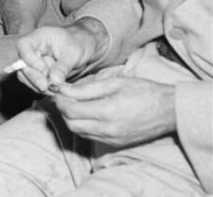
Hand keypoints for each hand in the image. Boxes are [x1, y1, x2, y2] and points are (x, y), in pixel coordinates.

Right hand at [14, 21, 105, 94]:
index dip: (30, 59)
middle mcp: (32, 49)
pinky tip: (55, 91)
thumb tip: (54, 81)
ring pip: (26, 76)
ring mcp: (33, 61)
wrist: (84, 46)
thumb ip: (63, 66)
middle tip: (47, 86)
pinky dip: (43, 89)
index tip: (44, 71)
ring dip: (38, 85)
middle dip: (34, 77)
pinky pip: (34, 83)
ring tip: (54, 90)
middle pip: (22, 64)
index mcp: (39, 37)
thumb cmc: (79, 42)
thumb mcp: (74, 53)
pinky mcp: (38, 72)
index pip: (24, 45)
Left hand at [52, 76, 176, 146]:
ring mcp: (113, 138)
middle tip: (63, 98)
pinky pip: (92, 137)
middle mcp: (109, 129)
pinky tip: (87, 114)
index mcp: (108, 111)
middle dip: (63, 111)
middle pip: (72, 124)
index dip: (60, 101)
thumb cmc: (143, 91)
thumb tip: (62, 89)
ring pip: (80, 132)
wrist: (169, 110)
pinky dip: (83, 127)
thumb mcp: (113, 83)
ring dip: (72, 119)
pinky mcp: (117, 143)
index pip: (71, 111)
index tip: (57, 91)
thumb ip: (85, 88)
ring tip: (74, 104)